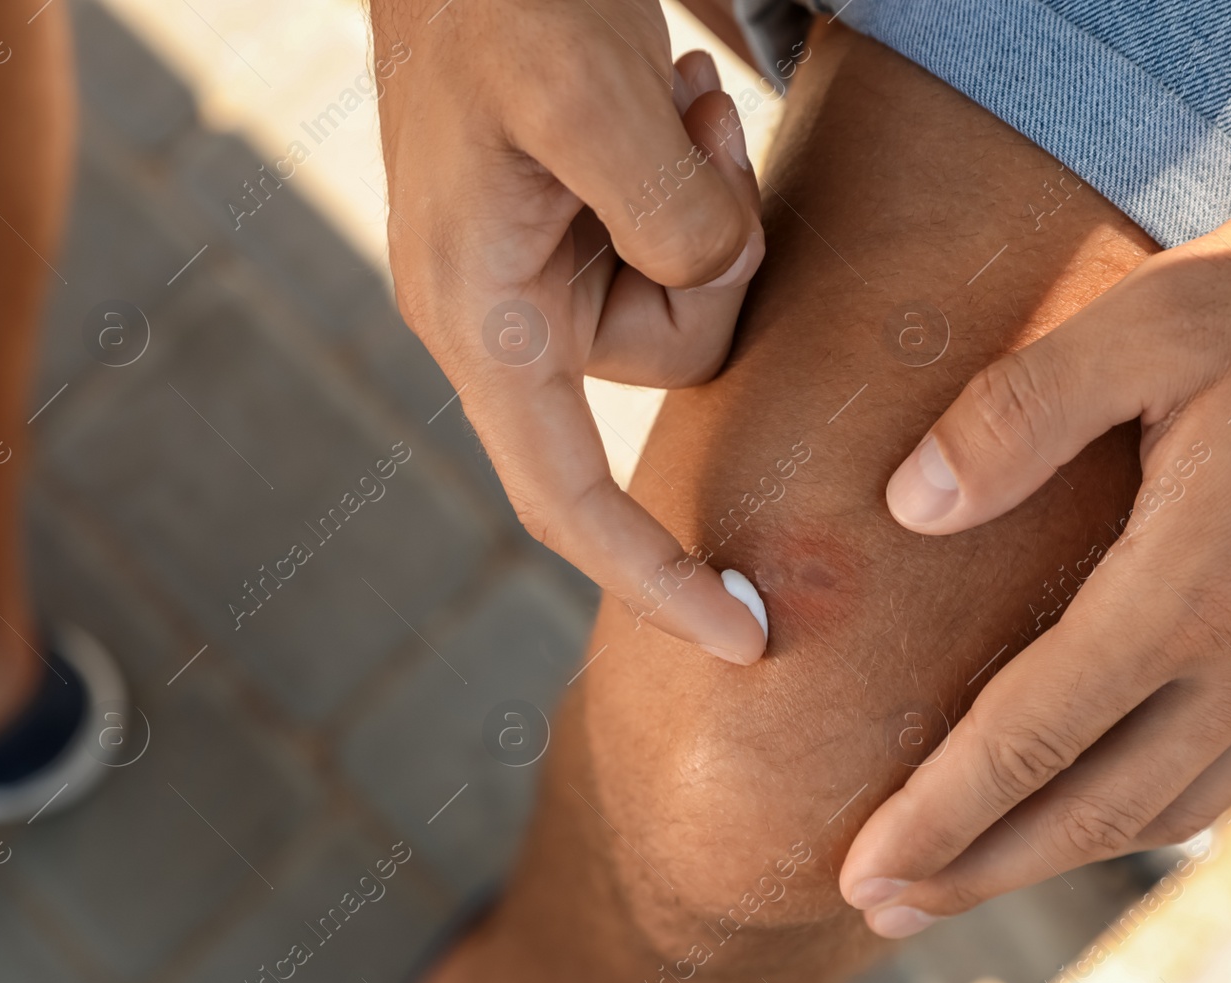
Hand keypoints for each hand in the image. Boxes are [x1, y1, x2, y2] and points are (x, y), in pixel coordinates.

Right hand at [371, 0, 766, 662]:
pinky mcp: (573, 224)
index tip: (749, 639)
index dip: (658, 580)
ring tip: (673, 96)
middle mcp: (505, 313)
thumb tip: (713, 282)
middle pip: (675, 364)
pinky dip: (701, 177)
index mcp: (481, 316)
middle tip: (699, 132)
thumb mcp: (585, 94)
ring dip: (716, 202)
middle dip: (724, 261)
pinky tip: (667, 95)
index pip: (566, 500)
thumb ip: (667, 216)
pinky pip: (679, 242)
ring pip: (692, 295)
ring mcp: (539, 268)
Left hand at [840, 134, 1230, 935]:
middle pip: (1092, 807)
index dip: (938, 812)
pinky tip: (1093, 804)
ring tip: (963, 876)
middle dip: (977, 867)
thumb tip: (908, 504)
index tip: (861, 868)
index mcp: (1197, 584)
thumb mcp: (1156, 318)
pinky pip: (1224, 771)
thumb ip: (1021, 412)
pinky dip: (1140, 811)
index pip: (1034, 734)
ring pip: (1162, 807)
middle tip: (880, 908)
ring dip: (1054, 853)